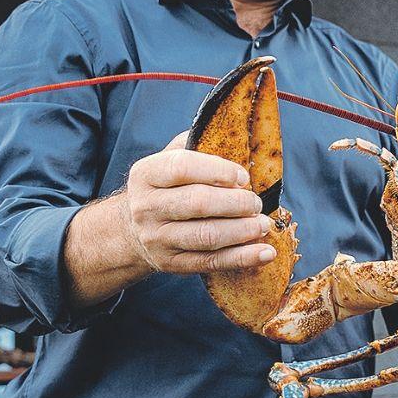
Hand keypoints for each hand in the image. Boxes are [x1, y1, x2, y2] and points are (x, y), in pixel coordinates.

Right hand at [119, 132, 275, 273]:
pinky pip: (210, 262)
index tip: (243, 176)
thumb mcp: (169, 159)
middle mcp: (147, 207)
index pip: (182, 167)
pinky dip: (242, 258)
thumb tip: (235, 134)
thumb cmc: (166, 187)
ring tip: (263, 224)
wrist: (132, 229)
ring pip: (205, 236)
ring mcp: (157, 238)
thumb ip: (196, 144)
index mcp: (147, 174)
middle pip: (198, 203)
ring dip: (242, 231)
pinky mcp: (171, 263)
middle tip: (257, 203)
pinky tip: (265, 252)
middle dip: (236, 203)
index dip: (218, 170)